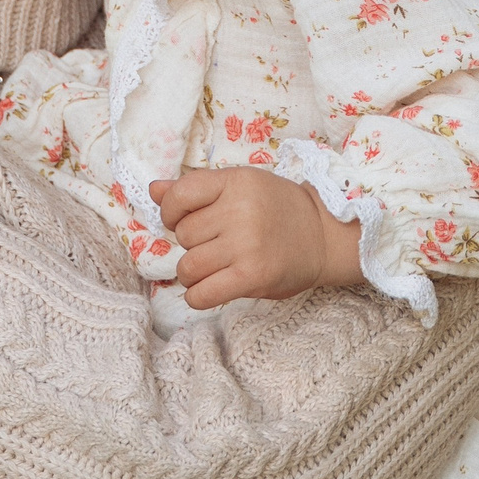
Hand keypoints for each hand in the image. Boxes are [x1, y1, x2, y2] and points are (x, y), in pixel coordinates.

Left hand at [150, 168, 362, 310]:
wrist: (324, 235)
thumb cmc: (278, 209)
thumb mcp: (240, 186)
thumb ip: (197, 189)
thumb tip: (153, 190)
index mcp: (235, 182)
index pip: (179, 195)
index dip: (170, 211)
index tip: (180, 219)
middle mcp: (240, 211)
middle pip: (184, 235)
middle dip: (192, 243)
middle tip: (215, 244)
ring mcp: (247, 245)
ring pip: (188, 266)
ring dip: (193, 273)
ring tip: (212, 268)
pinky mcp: (253, 276)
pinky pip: (203, 293)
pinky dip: (197, 296)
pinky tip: (207, 289)